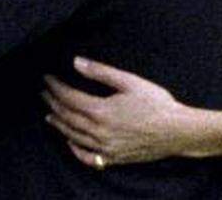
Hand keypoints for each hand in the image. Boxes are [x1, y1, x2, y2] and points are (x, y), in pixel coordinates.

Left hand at [42, 57, 192, 166]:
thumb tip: (76, 62)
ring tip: (49, 115)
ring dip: (59, 125)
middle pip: (68, 117)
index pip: (69, 98)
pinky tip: (70, 142)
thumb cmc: (156, 103)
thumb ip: (100, 72)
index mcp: (101, 111)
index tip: (46, 78)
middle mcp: (99, 132)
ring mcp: (106, 148)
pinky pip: (89, 158)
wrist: (177, 131)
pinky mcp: (115, 158)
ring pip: (74, 137)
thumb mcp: (129, 81)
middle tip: (43, 93)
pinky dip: (75, 150)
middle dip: (53, 103)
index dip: (56, 87)